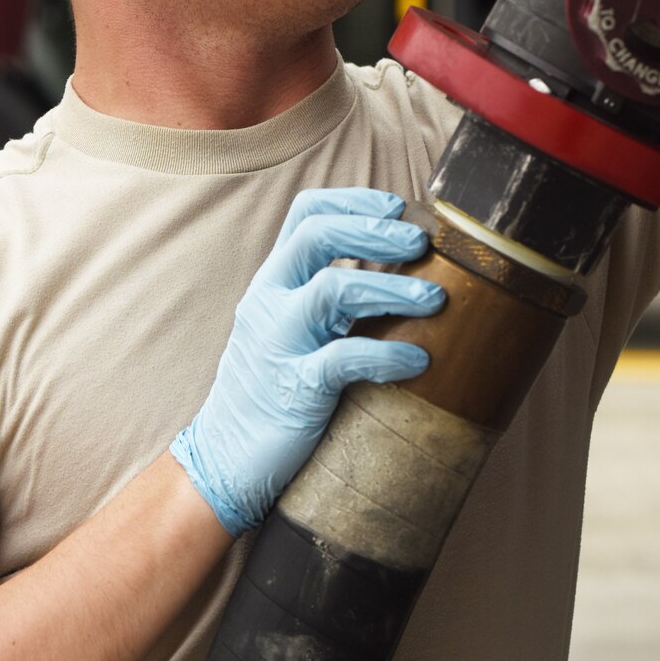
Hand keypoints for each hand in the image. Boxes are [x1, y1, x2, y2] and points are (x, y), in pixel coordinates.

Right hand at [170, 188, 443, 537]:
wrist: (224, 461)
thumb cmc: (272, 393)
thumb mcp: (290, 330)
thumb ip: (328, 297)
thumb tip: (400, 270)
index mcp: (272, 283)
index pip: (305, 214)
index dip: (352, 200)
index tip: (395, 207)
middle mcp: (268, 303)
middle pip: (317, 236)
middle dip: (374, 231)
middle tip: (421, 243)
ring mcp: (278, 344)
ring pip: (332, 288)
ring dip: (392, 288)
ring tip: (435, 299)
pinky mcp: (294, 389)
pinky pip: (344, 359)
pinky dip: (388, 355)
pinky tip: (419, 360)